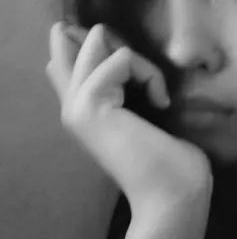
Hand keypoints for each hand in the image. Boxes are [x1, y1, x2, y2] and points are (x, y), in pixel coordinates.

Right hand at [45, 22, 212, 216]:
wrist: (173, 196)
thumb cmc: (168, 163)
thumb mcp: (144, 116)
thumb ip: (126, 89)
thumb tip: (122, 56)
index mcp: (84, 110)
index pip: (62, 62)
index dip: (85, 41)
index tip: (125, 57)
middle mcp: (72, 106)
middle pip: (71, 47)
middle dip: (115, 46)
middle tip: (147, 80)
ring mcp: (77, 106)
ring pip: (97, 45)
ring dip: (139, 63)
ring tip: (156, 95)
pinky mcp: (91, 105)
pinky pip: (120, 59)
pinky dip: (149, 73)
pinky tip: (161, 101)